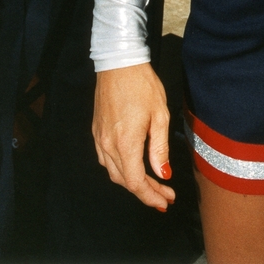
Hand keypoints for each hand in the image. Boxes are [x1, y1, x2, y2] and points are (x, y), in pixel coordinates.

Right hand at [93, 64, 175, 210]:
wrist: (118, 63)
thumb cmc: (142, 85)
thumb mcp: (160, 115)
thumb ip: (159, 148)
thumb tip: (163, 173)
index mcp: (125, 143)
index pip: (136, 182)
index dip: (151, 196)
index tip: (166, 201)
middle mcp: (108, 145)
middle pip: (125, 181)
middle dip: (146, 192)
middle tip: (165, 195)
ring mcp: (99, 139)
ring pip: (114, 173)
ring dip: (133, 183)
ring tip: (153, 185)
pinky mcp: (97, 132)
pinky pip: (107, 160)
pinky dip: (122, 169)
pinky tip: (134, 166)